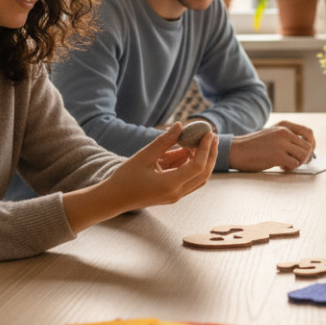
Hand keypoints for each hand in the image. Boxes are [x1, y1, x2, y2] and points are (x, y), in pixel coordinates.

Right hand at [63, 123, 216, 232]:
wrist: (113, 199)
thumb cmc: (125, 177)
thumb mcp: (144, 156)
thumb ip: (164, 141)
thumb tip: (180, 125)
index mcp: (170, 185)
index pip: (198, 166)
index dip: (206, 149)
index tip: (208, 133)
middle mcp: (176, 193)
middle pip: (204, 173)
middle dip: (210, 154)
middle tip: (211, 135)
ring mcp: (175, 196)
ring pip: (198, 177)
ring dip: (202, 160)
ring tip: (198, 141)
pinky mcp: (172, 195)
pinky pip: (188, 179)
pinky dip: (190, 165)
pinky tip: (184, 150)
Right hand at [228, 120, 315, 171]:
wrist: (237, 150)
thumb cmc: (254, 145)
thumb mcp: (272, 134)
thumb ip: (287, 137)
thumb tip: (307, 150)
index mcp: (284, 125)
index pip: (308, 132)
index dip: (312, 144)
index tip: (307, 152)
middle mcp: (284, 132)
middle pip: (308, 147)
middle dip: (305, 157)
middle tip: (296, 162)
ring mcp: (281, 143)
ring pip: (303, 156)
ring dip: (298, 163)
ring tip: (286, 164)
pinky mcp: (277, 155)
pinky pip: (294, 164)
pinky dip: (290, 168)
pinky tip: (281, 167)